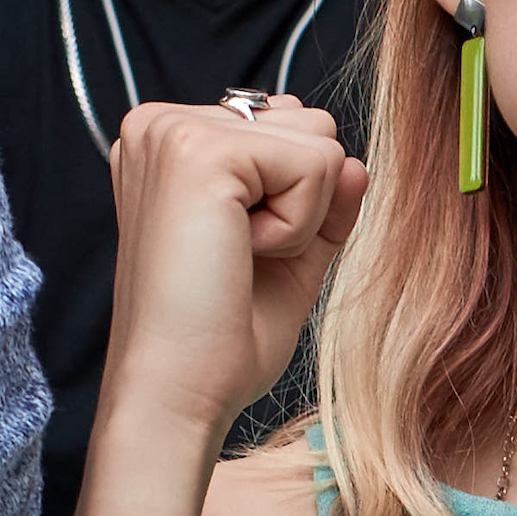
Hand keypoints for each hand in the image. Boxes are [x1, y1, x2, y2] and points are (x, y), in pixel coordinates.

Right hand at [97, 92, 371, 455]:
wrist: (177, 393)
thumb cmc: (219, 338)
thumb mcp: (290, 255)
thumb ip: (324, 202)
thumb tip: (355, 162)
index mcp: (170, 140)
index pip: (288, 127)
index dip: (294, 201)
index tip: (235, 252)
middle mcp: (161, 122)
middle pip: (310, 123)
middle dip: (303, 200)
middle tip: (239, 258)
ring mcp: (174, 130)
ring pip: (320, 142)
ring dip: (302, 216)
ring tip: (236, 257)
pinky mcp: (200, 151)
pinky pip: (317, 166)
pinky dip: (298, 227)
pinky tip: (239, 255)